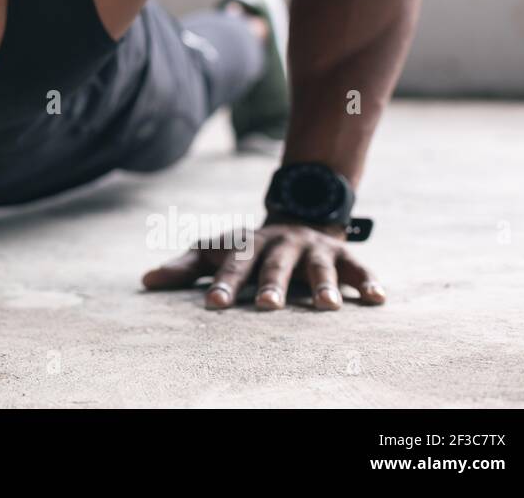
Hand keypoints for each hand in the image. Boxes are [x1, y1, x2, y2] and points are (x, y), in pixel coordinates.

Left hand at [141, 219, 385, 310]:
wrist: (297, 214)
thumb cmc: (247, 247)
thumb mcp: (216, 251)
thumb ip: (185, 268)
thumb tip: (145, 281)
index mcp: (248, 245)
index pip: (232, 266)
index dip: (223, 285)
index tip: (213, 305)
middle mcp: (281, 245)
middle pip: (275, 266)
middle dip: (272, 285)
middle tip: (268, 307)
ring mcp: (313, 249)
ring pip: (318, 266)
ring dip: (324, 285)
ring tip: (328, 307)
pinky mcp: (343, 256)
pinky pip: (359, 268)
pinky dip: (369, 282)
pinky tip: (378, 299)